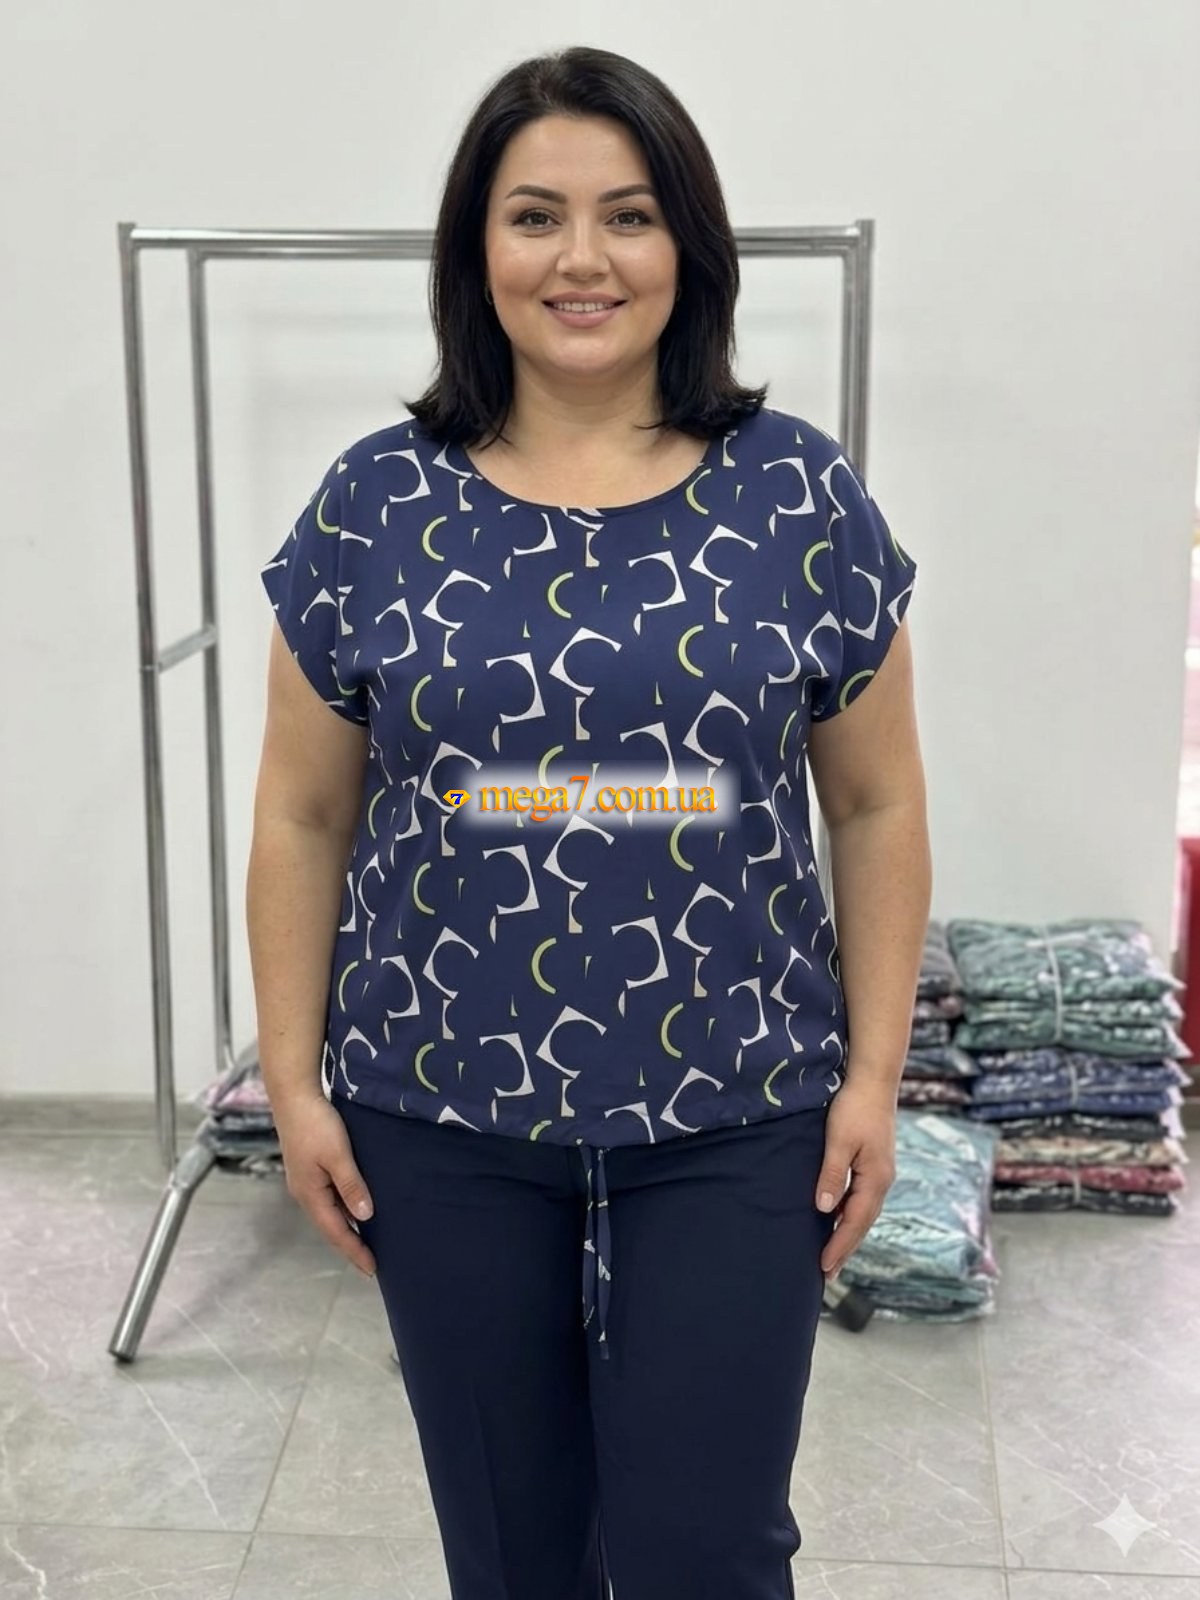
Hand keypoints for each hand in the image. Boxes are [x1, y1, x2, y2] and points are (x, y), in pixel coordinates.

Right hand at [272, 1093, 377, 1277]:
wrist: (293, 1095)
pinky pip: (329, 1198)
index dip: (354, 1250)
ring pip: (329, 1212)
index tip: (372, 1269)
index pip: (336, 1232)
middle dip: (350, 1244)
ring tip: (368, 1240)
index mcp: (310, 1194)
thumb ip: (351, 1186)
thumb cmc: (316, 1124)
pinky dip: (343, 1209)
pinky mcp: (309, 1169)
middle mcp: (305, 1193)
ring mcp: (305, 1181)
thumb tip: (365, 1217)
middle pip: (330, 1226)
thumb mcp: (338, 1155)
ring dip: (347, 1227)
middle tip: (372, 1261)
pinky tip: (355, 1207)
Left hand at [814, 1077, 896, 1280]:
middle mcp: (882, 1181)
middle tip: (827, 1274)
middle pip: (862, 1223)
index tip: (824, 1267)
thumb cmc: (854, 1108)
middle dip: (845, 1248)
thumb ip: (832, 1175)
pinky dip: (850, 1215)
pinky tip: (837, 1219)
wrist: (873, 1081)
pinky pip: (861, 1199)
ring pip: (863, 1212)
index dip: (839, 1246)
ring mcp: (880, 1173)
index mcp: (876, 1179)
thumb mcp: (839, 1141)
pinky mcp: (874, 1164)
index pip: (855, 1222)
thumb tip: (825, 1210)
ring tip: (831, 1255)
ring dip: (848, 1234)